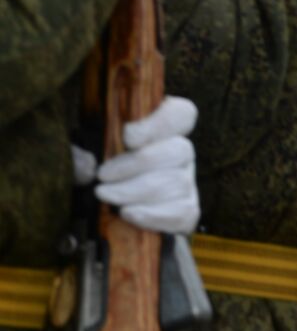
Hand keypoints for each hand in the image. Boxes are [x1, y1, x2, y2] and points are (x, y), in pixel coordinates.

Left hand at [90, 97, 199, 233]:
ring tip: (105, 196)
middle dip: (138, 164)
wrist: (93, 217)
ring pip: (178, 182)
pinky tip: (128, 214)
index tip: (129, 137)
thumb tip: (89, 168)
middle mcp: (178, 153)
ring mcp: (185, 182)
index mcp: (159, 129)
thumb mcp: (78, 156)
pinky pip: (183, 211)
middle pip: (181, 150)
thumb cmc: (89, 176)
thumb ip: (76, 155)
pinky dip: (154, 215)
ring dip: (136, 191)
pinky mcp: (185, 210)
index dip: (161, 123)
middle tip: (102, 176)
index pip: (182, 114)